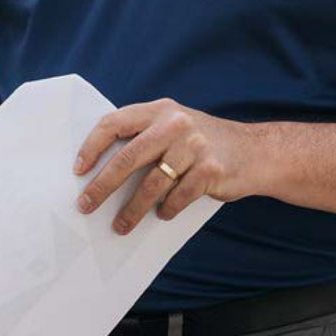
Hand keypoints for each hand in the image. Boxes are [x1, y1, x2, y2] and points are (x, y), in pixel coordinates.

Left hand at [72, 99, 255, 233]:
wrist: (258, 152)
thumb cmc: (204, 143)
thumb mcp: (175, 125)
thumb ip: (145, 136)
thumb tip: (100, 168)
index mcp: (159, 110)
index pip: (114, 123)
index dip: (92, 147)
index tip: (78, 170)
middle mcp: (175, 123)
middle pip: (127, 158)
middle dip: (102, 186)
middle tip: (86, 205)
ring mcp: (195, 146)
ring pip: (151, 184)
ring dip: (132, 209)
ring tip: (120, 225)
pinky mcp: (211, 170)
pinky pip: (178, 197)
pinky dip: (166, 210)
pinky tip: (162, 215)